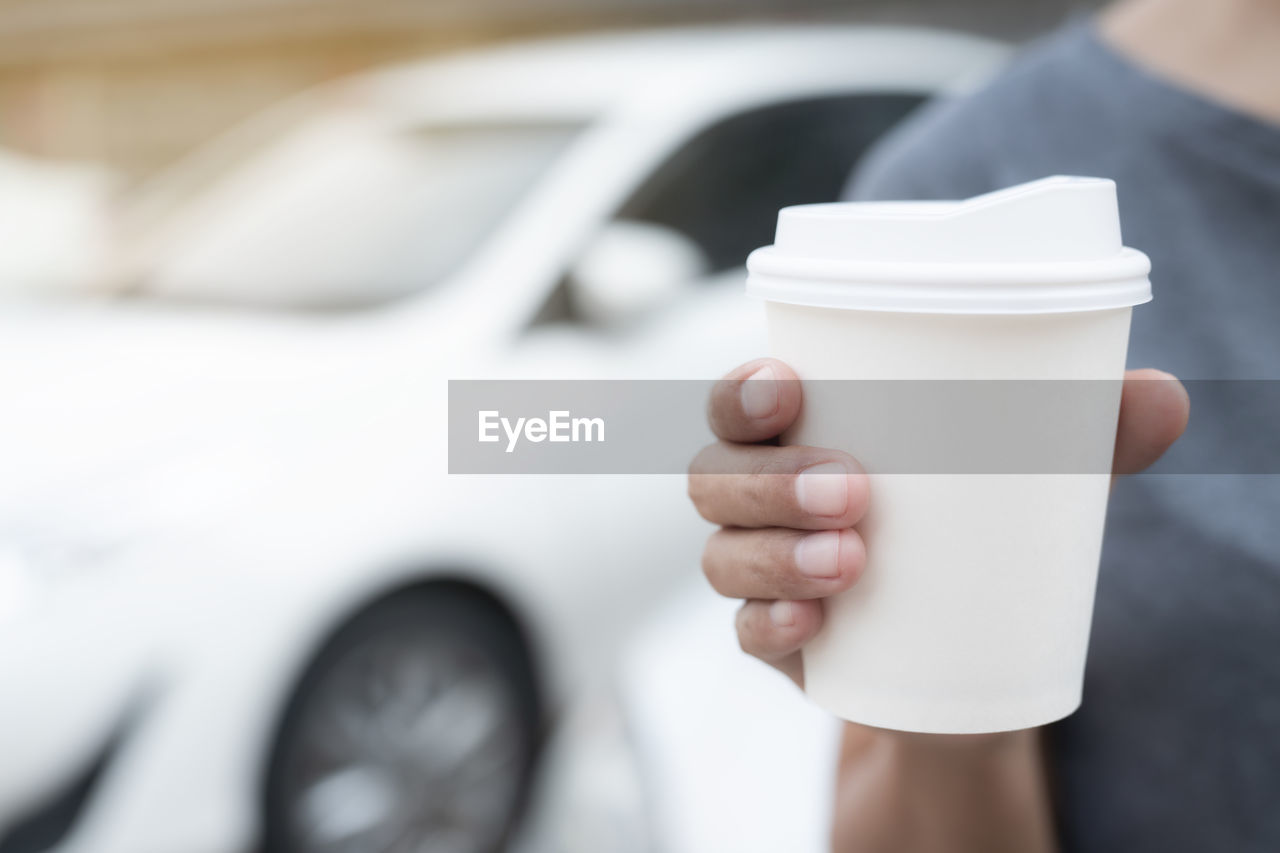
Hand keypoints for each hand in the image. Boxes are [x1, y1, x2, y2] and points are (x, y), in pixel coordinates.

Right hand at [688, 358, 1188, 687]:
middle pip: (714, 476)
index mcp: (800, 434)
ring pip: (722, 554)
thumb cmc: (977, 527)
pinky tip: (811, 625)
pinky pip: (744, 633)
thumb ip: (1087, 430)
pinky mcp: (777, 641)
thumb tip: (1164, 396)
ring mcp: (760, 571)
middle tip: (855, 490)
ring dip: (773, 553)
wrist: (967, 653)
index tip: (788, 387)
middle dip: (770, 478)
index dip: (741, 391)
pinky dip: (769, 624)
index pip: (739, 403)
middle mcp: (761, 498)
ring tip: (851, 560)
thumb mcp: (1027, 475)